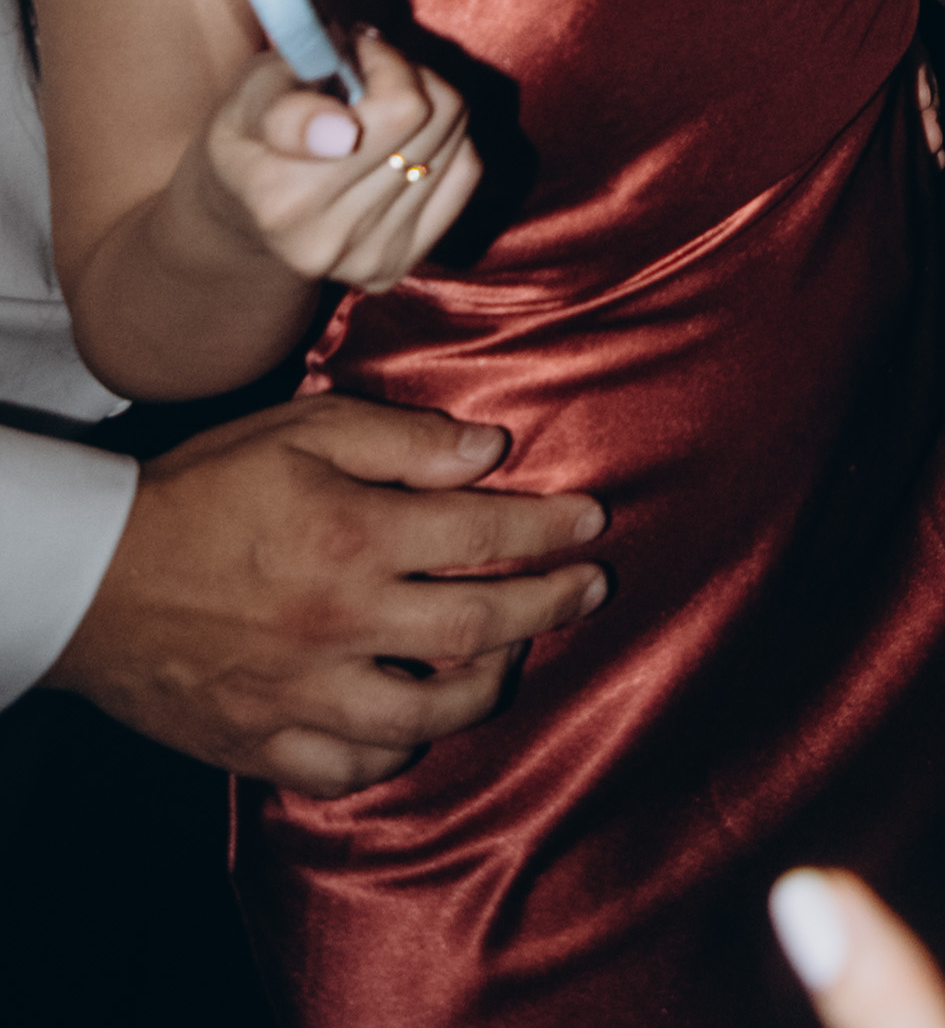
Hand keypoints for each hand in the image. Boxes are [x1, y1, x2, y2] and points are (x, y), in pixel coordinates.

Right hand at [48, 393, 605, 792]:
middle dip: (549, 605)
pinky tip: (416, 728)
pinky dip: (395, 754)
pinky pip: (350, 771)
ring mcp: (302, 694)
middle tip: (591, 588)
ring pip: (424, 716)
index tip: (592, 521)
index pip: (482, 534)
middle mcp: (339, 624)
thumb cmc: (202, 490)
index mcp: (352, 539)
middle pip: (476, 627)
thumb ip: (400, 441)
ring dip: (485, 686)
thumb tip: (488, 451)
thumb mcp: (299, 433)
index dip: (548, 527)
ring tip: (513, 655)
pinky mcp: (263, 742)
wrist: (94, 580)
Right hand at [185, 31, 481, 299]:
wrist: (252, 211)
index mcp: (281, 197)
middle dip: (403, 74)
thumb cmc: (254, 131)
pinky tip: (403, 141)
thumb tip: (342, 134)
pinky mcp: (401, 264)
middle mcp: (324, 240)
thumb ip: (286, 110)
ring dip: (426, 103)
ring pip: (452, 137)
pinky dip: (447, 140)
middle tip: (365, 73)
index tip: (359, 51)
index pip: (398, 112)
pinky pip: (466, 171)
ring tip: (378, 107)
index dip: (385, 64)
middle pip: (428, 115)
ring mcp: (365, 259)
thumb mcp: (250, 97)